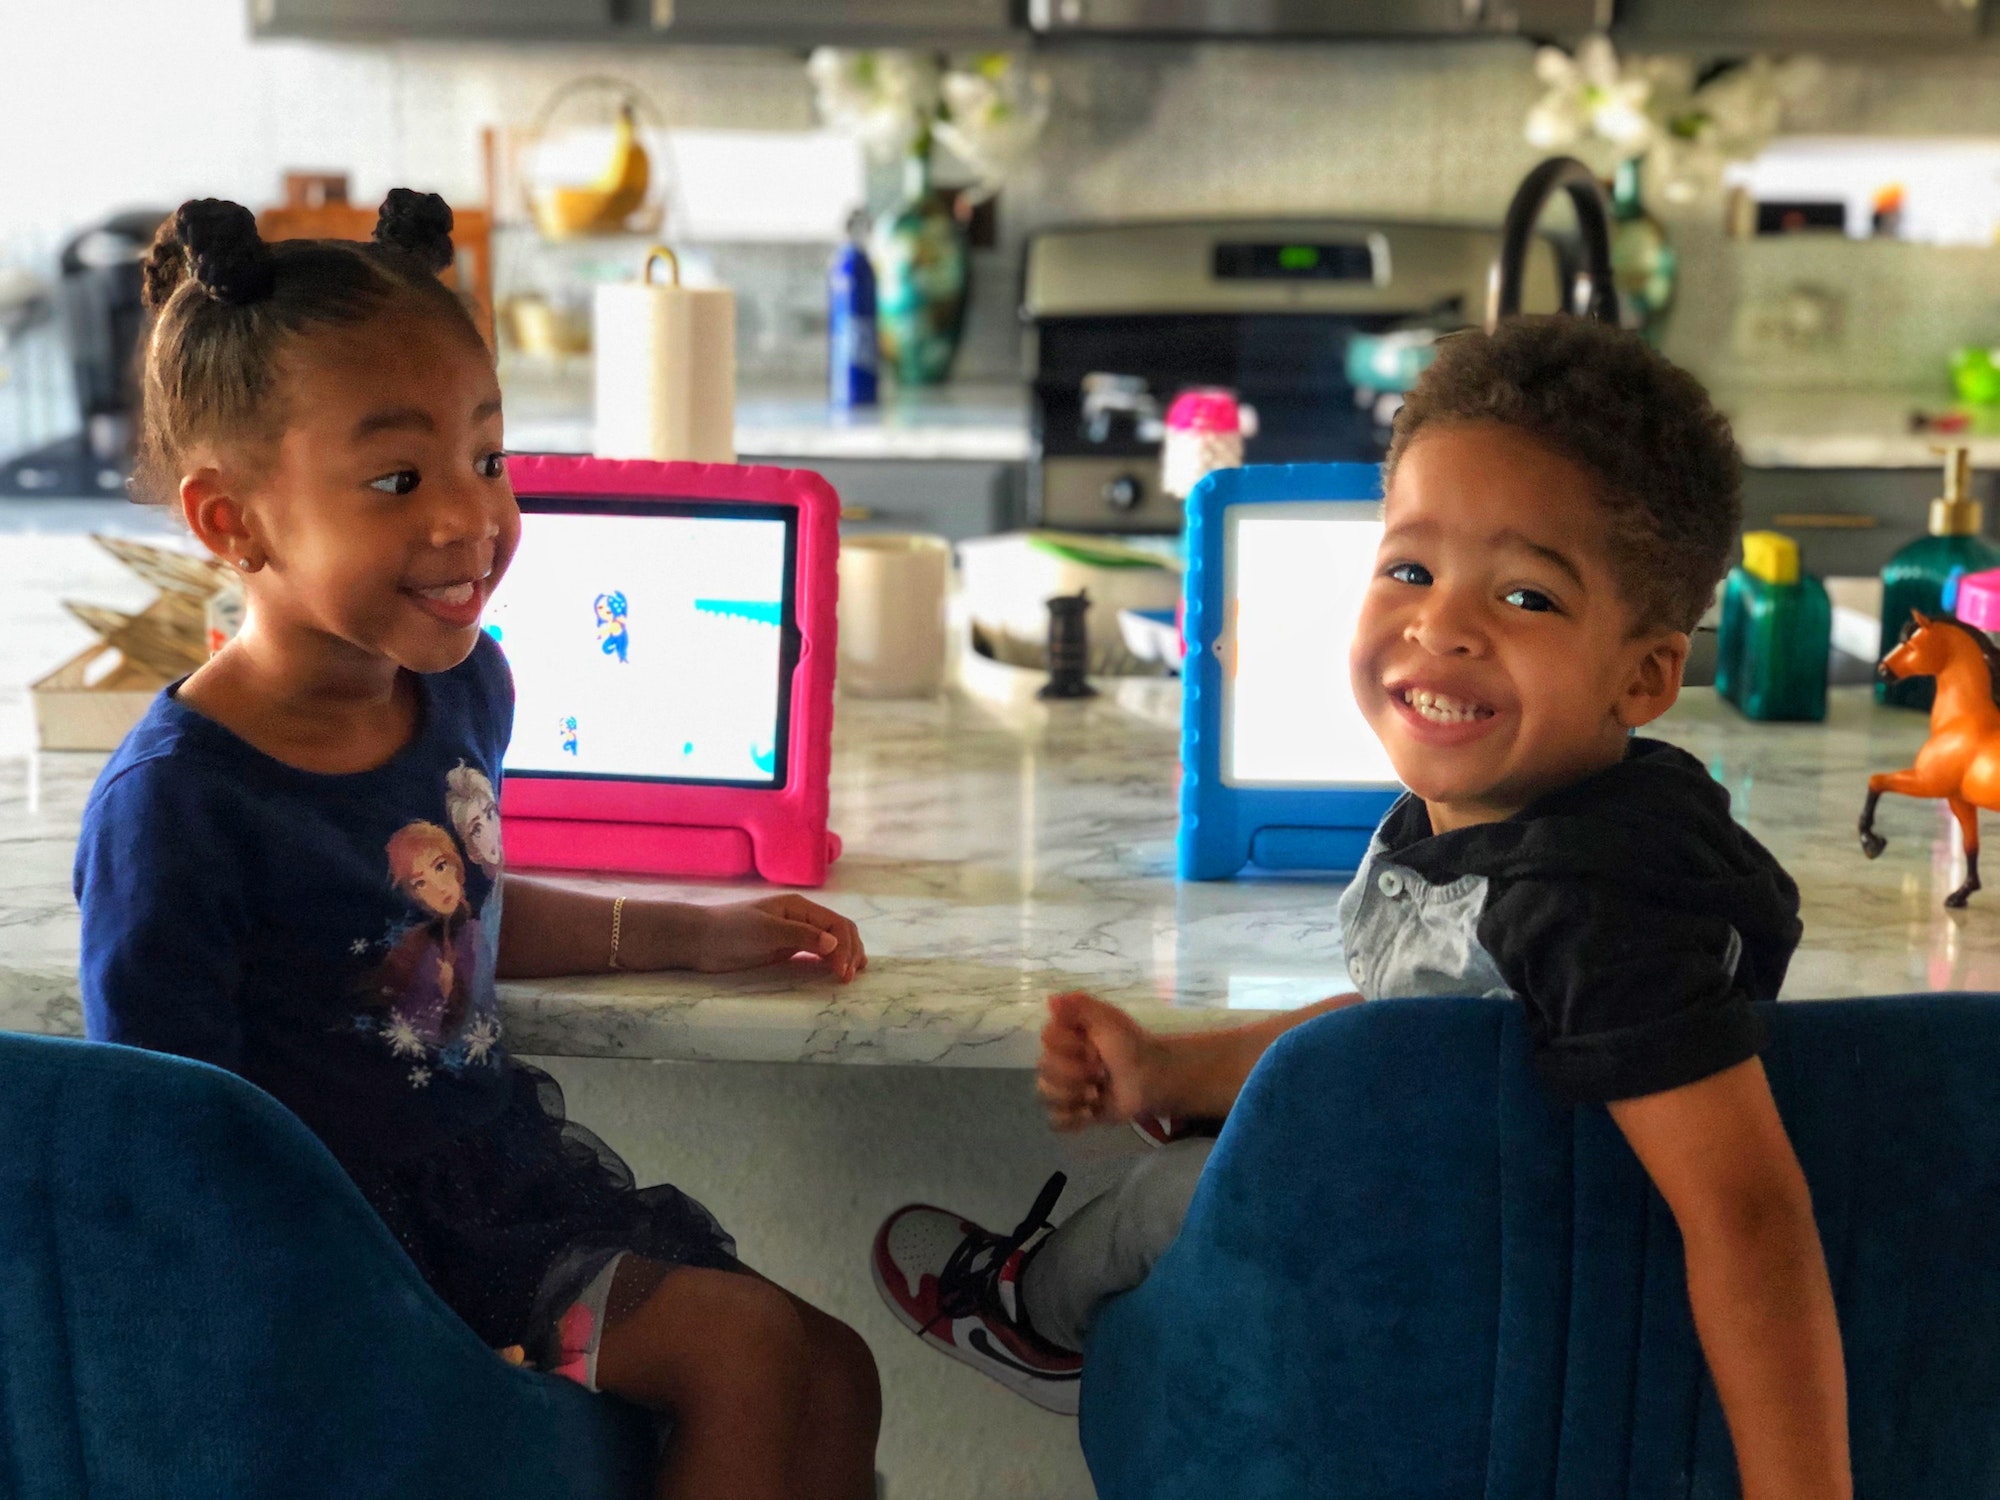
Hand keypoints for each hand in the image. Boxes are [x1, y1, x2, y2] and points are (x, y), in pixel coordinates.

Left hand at [690, 895, 866, 981]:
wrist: (699, 940)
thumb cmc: (730, 931)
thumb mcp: (766, 931)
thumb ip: (801, 935)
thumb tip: (835, 942)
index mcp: (800, 907)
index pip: (836, 924)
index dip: (845, 947)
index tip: (841, 973)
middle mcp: (802, 917)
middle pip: (840, 930)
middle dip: (850, 951)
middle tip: (849, 978)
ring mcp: (795, 933)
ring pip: (832, 941)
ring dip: (846, 955)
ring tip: (851, 975)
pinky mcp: (786, 949)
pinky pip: (817, 953)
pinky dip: (831, 960)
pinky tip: (836, 971)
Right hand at [1037, 991, 1159, 1130]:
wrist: (1153, 1077)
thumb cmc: (1131, 1045)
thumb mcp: (1109, 1020)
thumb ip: (1080, 1006)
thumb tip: (1050, 999)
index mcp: (1066, 1036)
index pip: (1046, 1038)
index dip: (1068, 1046)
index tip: (1092, 1046)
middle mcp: (1060, 1060)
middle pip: (1044, 1070)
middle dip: (1074, 1073)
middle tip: (1101, 1071)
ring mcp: (1065, 1087)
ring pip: (1046, 1095)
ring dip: (1074, 1095)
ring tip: (1097, 1094)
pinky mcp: (1074, 1112)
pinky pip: (1055, 1120)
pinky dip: (1072, 1118)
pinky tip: (1090, 1112)